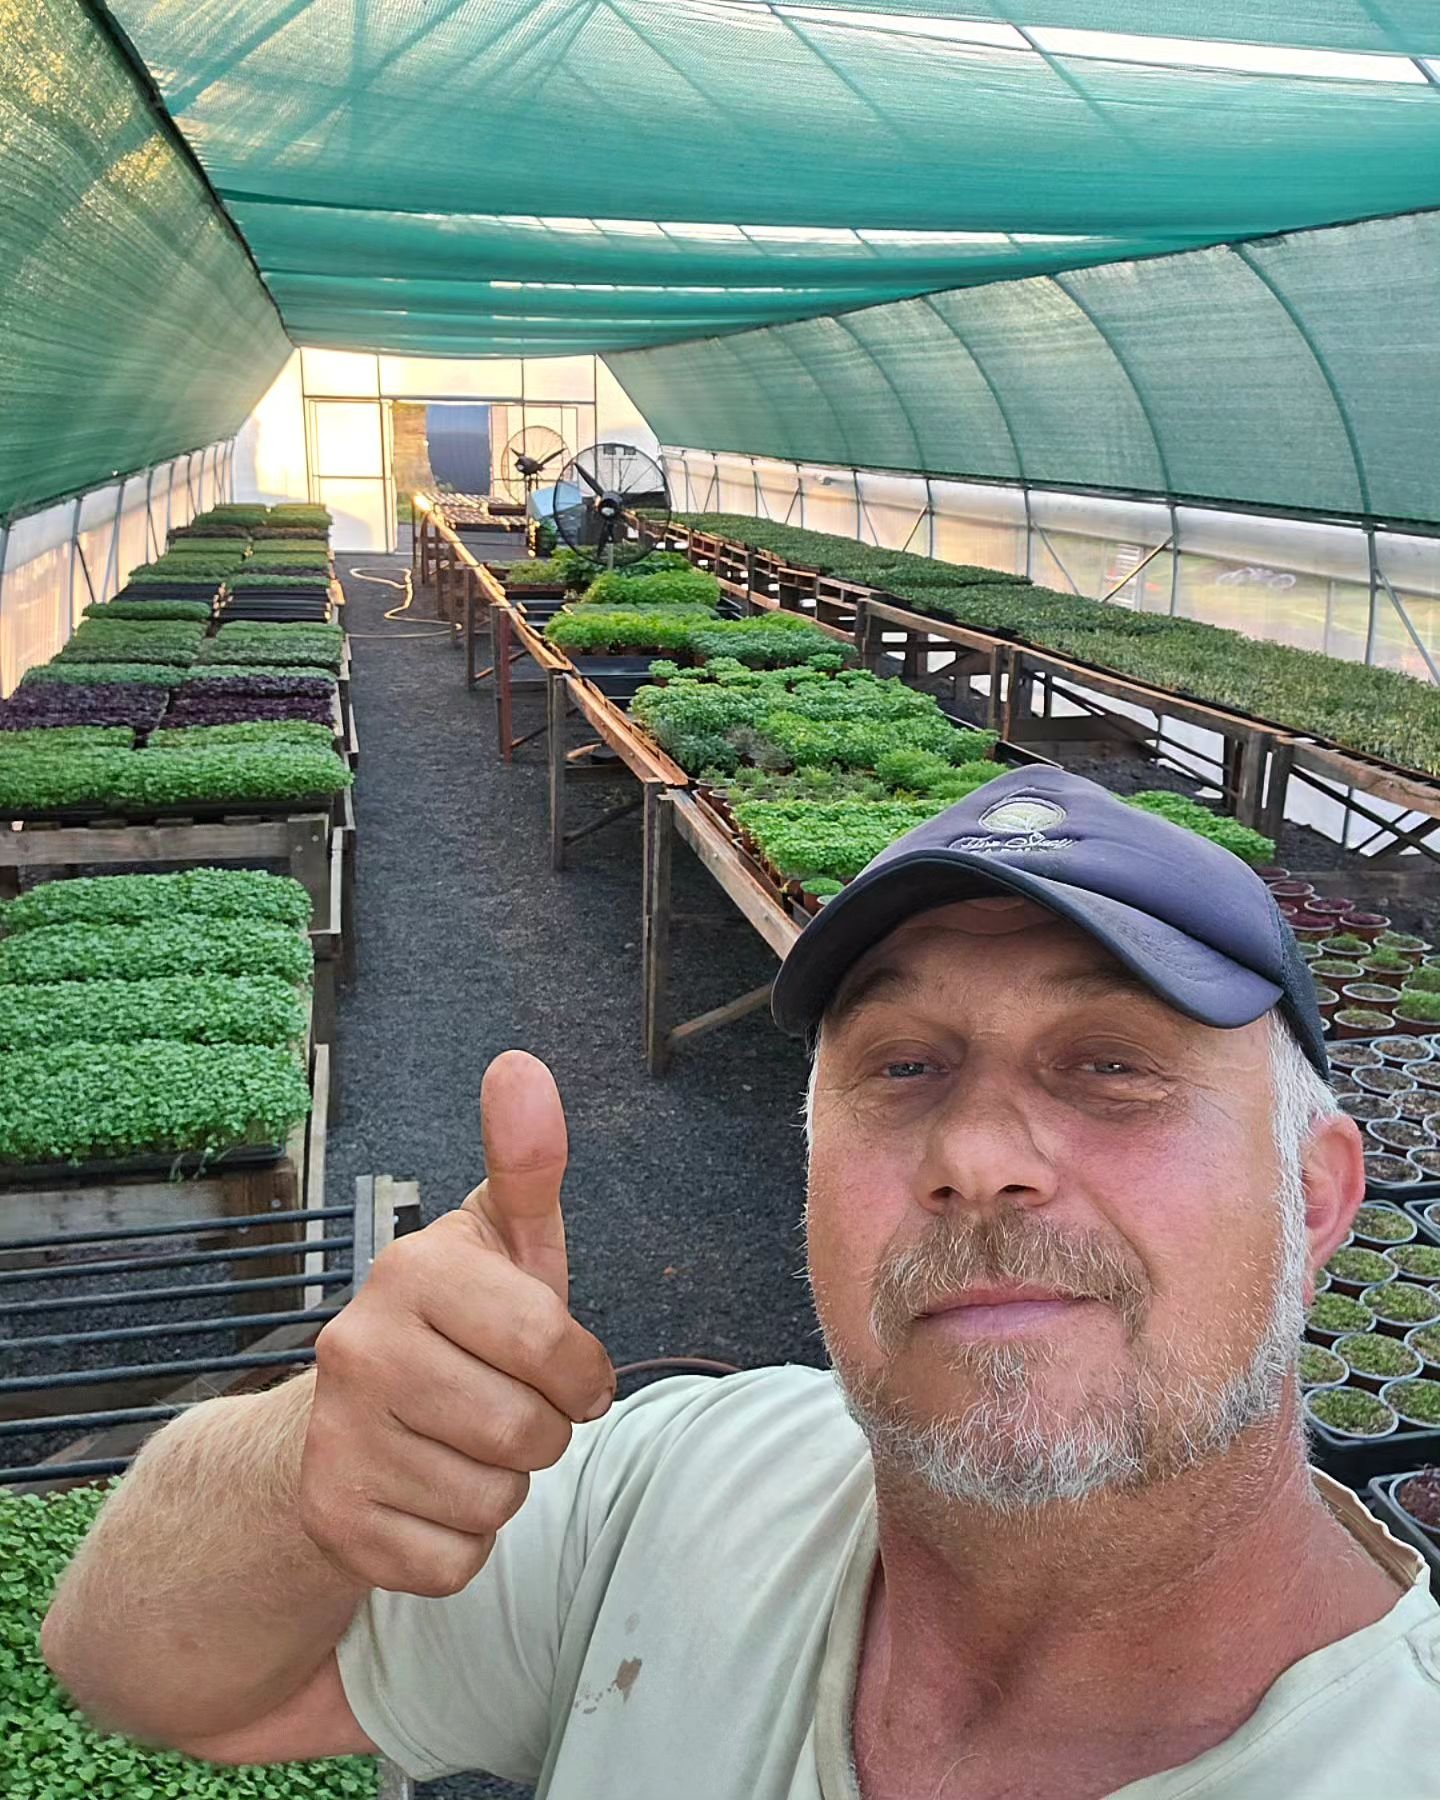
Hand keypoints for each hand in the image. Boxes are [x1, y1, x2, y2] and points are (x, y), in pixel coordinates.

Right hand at [299, 1051, 613, 1596]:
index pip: (554, 1343)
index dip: (581, 1371)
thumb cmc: (456, 1326)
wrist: (340, 1423)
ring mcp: (337, 1437)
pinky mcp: (332, 1521)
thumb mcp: (501, 1243)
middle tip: (507, 1409)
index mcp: (413, 1270)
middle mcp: (359, 1346)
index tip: (566, 1368)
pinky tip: (429, 1495)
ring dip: (503, 1487)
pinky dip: (463, 1543)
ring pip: (496, 1502)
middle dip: (543, 1434)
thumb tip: (522, 1064)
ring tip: (462, 1445)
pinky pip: (458, 1562)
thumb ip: (526, 1164)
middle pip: (529, 1434)